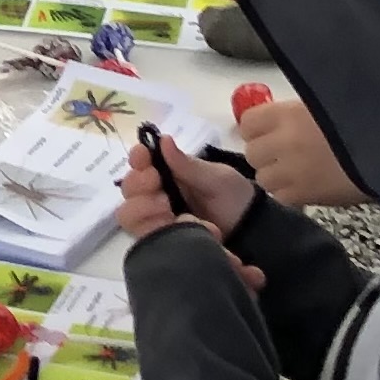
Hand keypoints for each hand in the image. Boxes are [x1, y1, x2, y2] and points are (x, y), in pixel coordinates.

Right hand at [117, 133, 256, 240]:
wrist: (250, 230)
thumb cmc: (233, 197)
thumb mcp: (216, 177)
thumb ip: (188, 165)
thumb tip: (163, 140)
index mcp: (168, 173)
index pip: (140, 162)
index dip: (137, 159)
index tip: (145, 158)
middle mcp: (156, 194)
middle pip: (128, 189)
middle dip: (139, 187)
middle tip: (162, 193)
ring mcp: (156, 219)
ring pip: (128, 215)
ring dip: (144, 211)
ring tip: (169, 212)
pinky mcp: (161, 240)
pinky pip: (144, 236)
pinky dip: (157, 230)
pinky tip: (180, 226)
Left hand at [239, 100, 366, 206]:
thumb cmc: (368, 118)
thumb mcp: (329, 102)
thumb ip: (302, 111)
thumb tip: (283, 119)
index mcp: (289, 114)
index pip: (249, 122)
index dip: (258, 128)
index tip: (270, 130)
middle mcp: (283, 142)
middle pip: (252, 152)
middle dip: (265, 152)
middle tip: (286, 151)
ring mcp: (291, 173)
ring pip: (263, 178)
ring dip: (275, 174)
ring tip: (298, 171)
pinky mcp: (303, 197)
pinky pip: (281, 196)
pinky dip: (289, 192)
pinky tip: (308, 185)